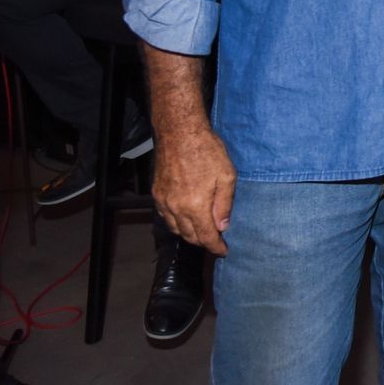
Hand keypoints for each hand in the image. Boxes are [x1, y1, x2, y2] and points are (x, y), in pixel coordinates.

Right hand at [154, 125, 236, 255]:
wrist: (180, 132)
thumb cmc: (207, 150)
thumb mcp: (226, 176)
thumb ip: (224, 204)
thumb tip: (222, 227)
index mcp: (195, 205)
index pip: (206, 237)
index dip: (216, 247)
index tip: (223, 252)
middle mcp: (176, 208)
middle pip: (189, 236)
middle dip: (204, 242)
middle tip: (216, 241)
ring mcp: (164, 201)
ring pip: (176, 229)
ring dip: (189, 235)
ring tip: (203, 232)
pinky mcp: (157, 193)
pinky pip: (166, 217)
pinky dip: (177, 224)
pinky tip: (186, 219)